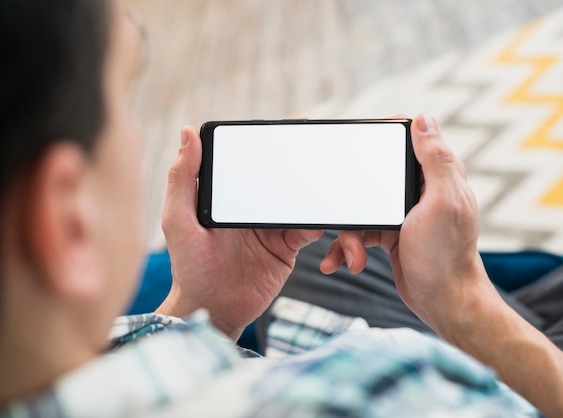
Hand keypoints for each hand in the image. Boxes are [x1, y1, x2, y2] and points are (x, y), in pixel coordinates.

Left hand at [157, 127, 321, 340]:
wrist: (214, 309)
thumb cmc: (189, 266)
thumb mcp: (179, 220)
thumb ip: (182, 178)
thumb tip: (186, 132)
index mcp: (226, 193)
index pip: (248, 160)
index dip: (265, 141)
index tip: (285, 125)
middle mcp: (251, 204)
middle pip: (280, 176)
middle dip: (299, 162)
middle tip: (316, 146)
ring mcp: (271, 225)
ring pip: (299, 199)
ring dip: (313, 190)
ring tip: (326, 180)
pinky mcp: (287, 246)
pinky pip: (308, 228)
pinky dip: (317, 221)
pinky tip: (319, 218)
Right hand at [320, 114, 491, 332]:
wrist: (443, 303)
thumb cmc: (445, 257)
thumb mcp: (442, 203)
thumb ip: (435, 161)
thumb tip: (425, 118)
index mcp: (436, 176)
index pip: (404, 143)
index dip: (376, 141)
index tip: (351, 148)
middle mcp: (420, 190)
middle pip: (370, 177)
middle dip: (350, 200)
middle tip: (341, 216)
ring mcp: (402, 213)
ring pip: (360, 209)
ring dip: (348, 234)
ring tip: (350, 258)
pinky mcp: (390, 234)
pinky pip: (359, 231)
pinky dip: (347, 247)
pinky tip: (338, 263)